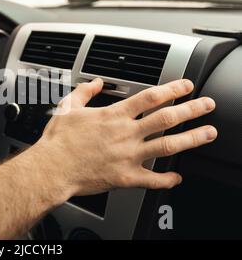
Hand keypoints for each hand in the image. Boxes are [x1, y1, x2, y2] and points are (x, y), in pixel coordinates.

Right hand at [36, 79, 216, 195]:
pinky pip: (152, 180)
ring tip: (208, 133)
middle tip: (207, 105)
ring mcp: (128, 156)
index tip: (186, 86)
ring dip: (191, 139)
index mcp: (113, 116)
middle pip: (166, 119)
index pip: (150, 98)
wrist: (52, 169)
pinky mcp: (125, 177)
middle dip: (191, 109)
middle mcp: (125, 134)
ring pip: (167, 146)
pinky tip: (176, 177)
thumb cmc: (58, 141)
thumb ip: (85, 92)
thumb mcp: (68, 108)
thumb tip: (96, 81)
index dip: (172, 89)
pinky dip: (167, 180)